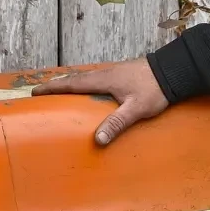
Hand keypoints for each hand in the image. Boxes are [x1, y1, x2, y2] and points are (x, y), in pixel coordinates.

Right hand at [32, 59, 169, 145]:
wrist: (174, 70)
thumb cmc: (154, 89)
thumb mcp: (136, 109)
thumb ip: (116, 123)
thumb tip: (97, 140)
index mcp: (104, 80)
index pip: (72, 84)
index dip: (53, 88)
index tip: (35, 91)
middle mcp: (105, 73)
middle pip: (75, 79)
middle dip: (57, 85)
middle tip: (41, 92)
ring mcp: (113, 72)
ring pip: (86, 78)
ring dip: (71, 84)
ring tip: (60, 92)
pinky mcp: (122, 74)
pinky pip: (96, 79)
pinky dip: (84, 84)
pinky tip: (88, 91)